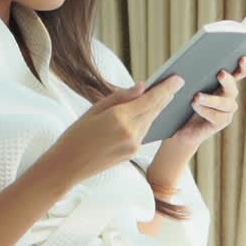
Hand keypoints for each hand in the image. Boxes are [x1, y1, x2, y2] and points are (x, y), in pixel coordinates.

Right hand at [42, 75, 186, 183]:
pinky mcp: (133, 153)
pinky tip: (148, 113)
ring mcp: (133, 145)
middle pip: (155, 110)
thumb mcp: (93, 110)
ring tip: (164, 95)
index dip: (166, 88)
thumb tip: (142, 86)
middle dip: (166, 96)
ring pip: (151, 121)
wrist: (67, 167)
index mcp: (119, 118)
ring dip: (157, 108)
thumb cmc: (75, 136)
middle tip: (176, 83)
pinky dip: (147, 121)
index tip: (178, 79)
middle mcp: (130, 132)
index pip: (150, 99)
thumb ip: (120, 97)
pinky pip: (144, 132)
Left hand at [164, 56, 245, 149]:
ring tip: (197, 97)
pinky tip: (195, 106)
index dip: (244, 66)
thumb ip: (180, 80)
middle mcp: (227, 94)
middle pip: (232, 86)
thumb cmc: (179, 101)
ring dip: (212, 99)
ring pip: (226, 103)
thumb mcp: (177, 89)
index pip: (239, 71)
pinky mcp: (221, 122)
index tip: (241, 58)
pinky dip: (206, 110)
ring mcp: (226, 109)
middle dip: (228, 80)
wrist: (175, 127)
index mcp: (222, 80)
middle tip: (221, 74)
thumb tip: (181, 75)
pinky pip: (219, 116)